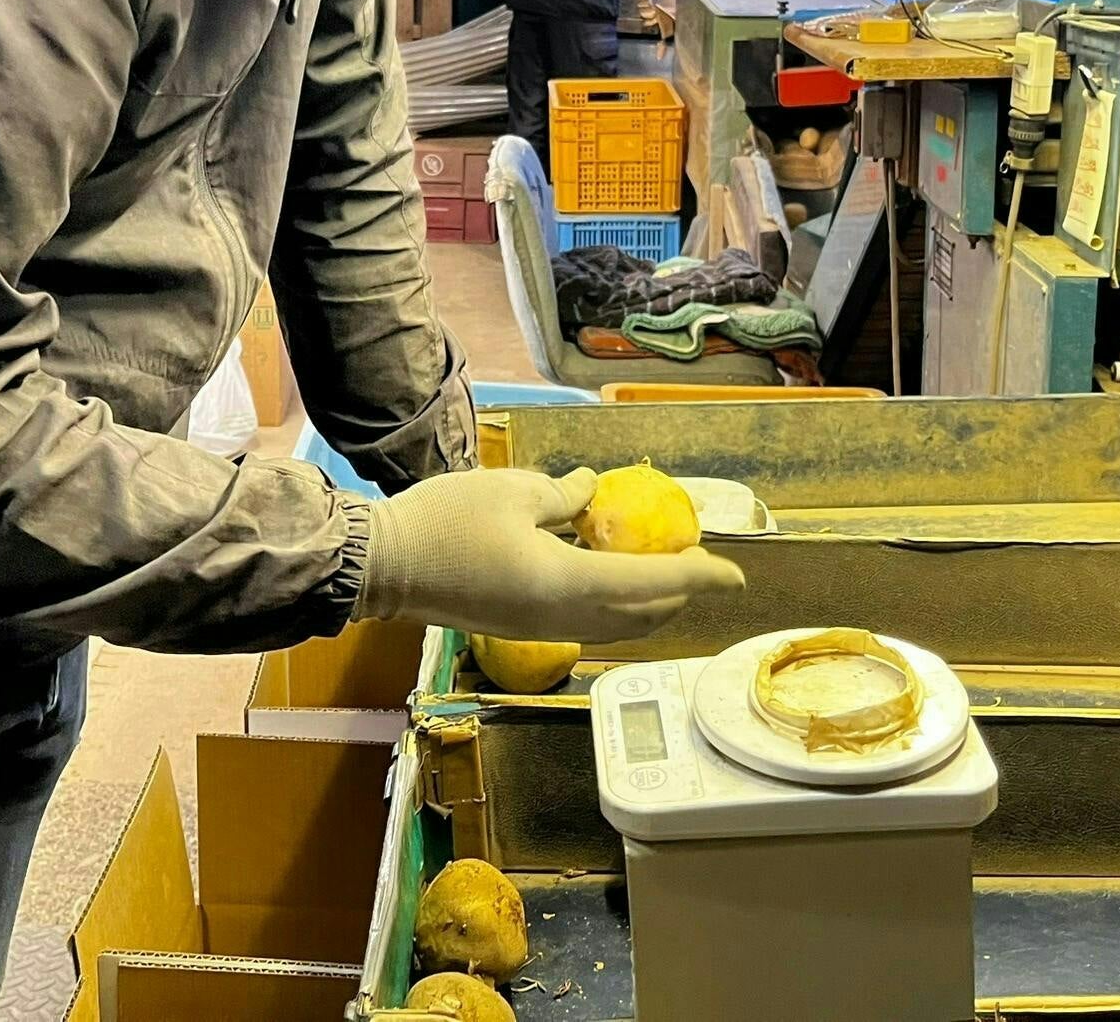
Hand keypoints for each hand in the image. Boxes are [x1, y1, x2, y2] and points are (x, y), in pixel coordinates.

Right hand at [357, 466, 744, 642]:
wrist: (384, 567)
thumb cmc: (446, 523)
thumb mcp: (512, 491)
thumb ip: (562, 496)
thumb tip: (589, 493)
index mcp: (567, 583)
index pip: (653, 583)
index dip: (699, 576)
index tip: (734, 573)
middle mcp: (562, 616)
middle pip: (641, 616)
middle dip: (680, 595)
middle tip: (702, 567)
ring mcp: (540, 628)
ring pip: (616, 627)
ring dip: (649, 605)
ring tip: (666, 576)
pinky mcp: (520, 627)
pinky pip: (588, 624)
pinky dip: (615, 606)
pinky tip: (609, 580)